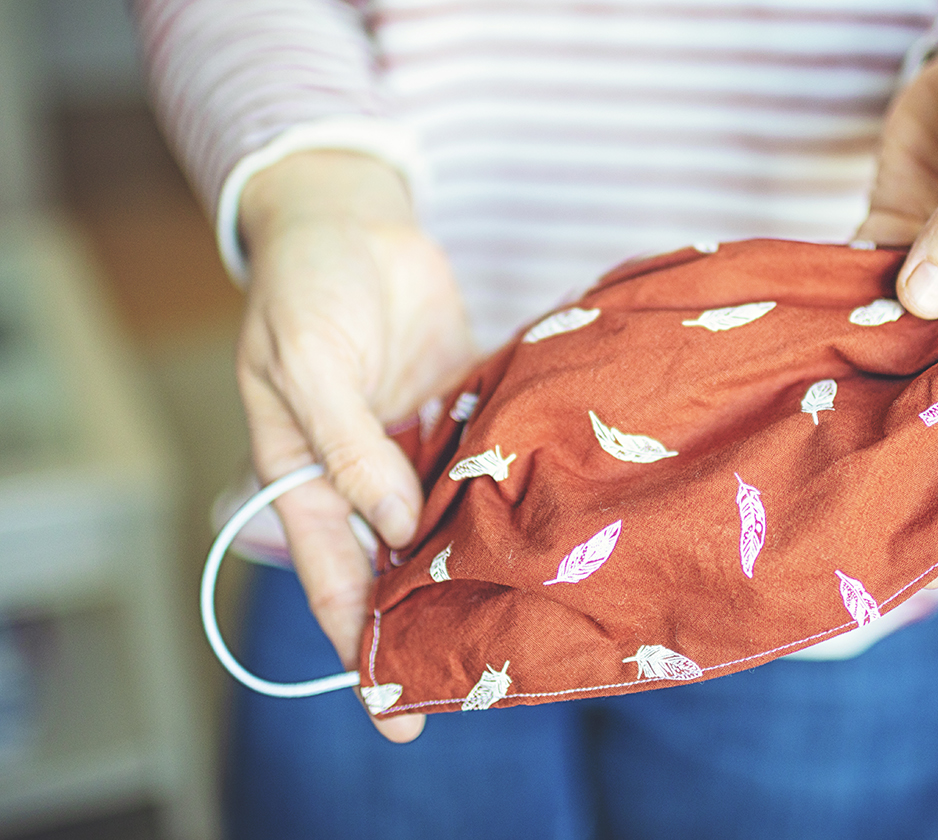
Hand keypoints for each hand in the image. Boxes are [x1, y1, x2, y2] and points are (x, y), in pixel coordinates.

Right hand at [238, 151, 475, 740]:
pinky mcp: (460, 413)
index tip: (390, 705)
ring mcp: (415, 446)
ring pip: (447, 522)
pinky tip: (556, 527)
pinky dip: (511, 491)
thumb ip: (348, 445)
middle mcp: (363, 474)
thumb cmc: (309, 287)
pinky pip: (486, 463)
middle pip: (395, 566)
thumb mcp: (308, 364)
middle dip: (427, 624)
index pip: (331, 574)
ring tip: (528, 620)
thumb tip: (396, 529)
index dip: (359, 641)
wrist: (353, 218)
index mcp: (304, 473)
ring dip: (478, 564)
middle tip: (475, 686)